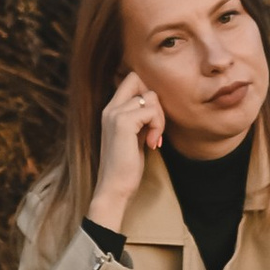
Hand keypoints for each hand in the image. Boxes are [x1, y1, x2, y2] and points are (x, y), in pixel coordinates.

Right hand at [89, 70, 164, 226]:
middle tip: (155, 127)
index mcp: (111, 110)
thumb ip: (140, 119)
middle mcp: (110, 108)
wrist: (114, 189)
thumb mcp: (134, 137)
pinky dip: (157, 127)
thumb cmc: (126, 168)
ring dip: (159, 119)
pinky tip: (152, 144)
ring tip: (153, 139)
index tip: (151, 121)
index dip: (147, 94)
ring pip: (150, 97)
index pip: (131, 80)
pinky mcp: (123, 123)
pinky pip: (151, 111)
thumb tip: (157, 106)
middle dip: (154, 101)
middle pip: (137, 79)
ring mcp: (115, 114)